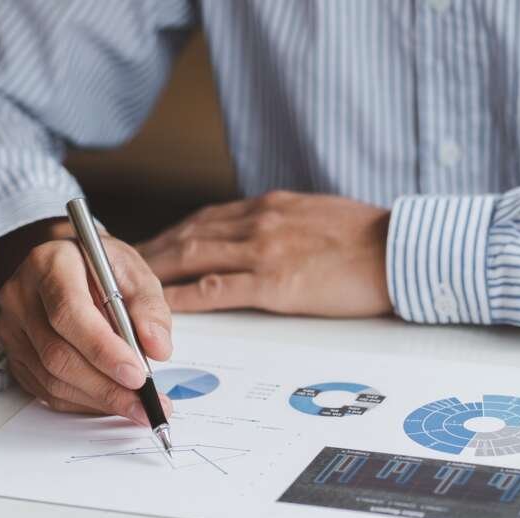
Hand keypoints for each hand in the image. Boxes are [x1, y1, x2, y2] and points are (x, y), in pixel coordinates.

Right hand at [0, 220, 172, 422]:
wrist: (69, 264)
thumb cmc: (101, 267)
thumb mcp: (134, 272)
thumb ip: (149, 308)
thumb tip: (158, 348)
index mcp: (50, 265)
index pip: (70, 313)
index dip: (104, 350)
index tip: (137, 375)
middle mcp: (21, 297)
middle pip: (57, 353)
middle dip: (105, 386)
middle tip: (143, 403)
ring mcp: (13, 328)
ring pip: (51, 378)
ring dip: (97, 399)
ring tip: (134, 406)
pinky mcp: (15, 355)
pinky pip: (45, 390)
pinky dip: (82, 402)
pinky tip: (109, 401)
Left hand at [137, 191, 391, 316]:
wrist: (400, 249)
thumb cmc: (369, 238)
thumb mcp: (318, 216)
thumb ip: (285, 224)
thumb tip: (267, 236)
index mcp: (270, 206)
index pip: (206, 219)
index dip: (172, 234)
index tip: (149, 246)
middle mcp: (259, 222)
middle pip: (188, 235)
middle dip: (150, 252)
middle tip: (119, 268)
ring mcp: (264, 250)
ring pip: (192, 258)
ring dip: (154, 274)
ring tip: (127, 290)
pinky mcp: (274, 282)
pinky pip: (215, 289)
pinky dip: (183, 298)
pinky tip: (160, 308)